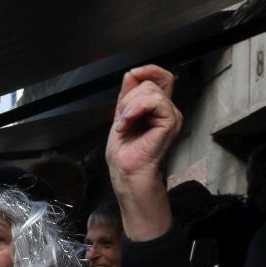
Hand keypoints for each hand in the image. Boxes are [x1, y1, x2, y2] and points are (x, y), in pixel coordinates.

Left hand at [106, 64, 181, 239]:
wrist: (125, 170)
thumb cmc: (124, 151)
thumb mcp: (122, 116)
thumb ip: (127, 96)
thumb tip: (131, 74)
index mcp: (157, 107)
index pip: (162, 78)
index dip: (149, 70)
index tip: (133, 74)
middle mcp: (168, 109)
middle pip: (149, 84)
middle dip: (128, 99)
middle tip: (121, 119)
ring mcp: (171, 115)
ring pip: (150, 92)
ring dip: (129, 107)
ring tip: (123, 124)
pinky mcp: (170, 121)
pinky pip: (154, 102)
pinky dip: (135, 110)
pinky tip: (126, 124)